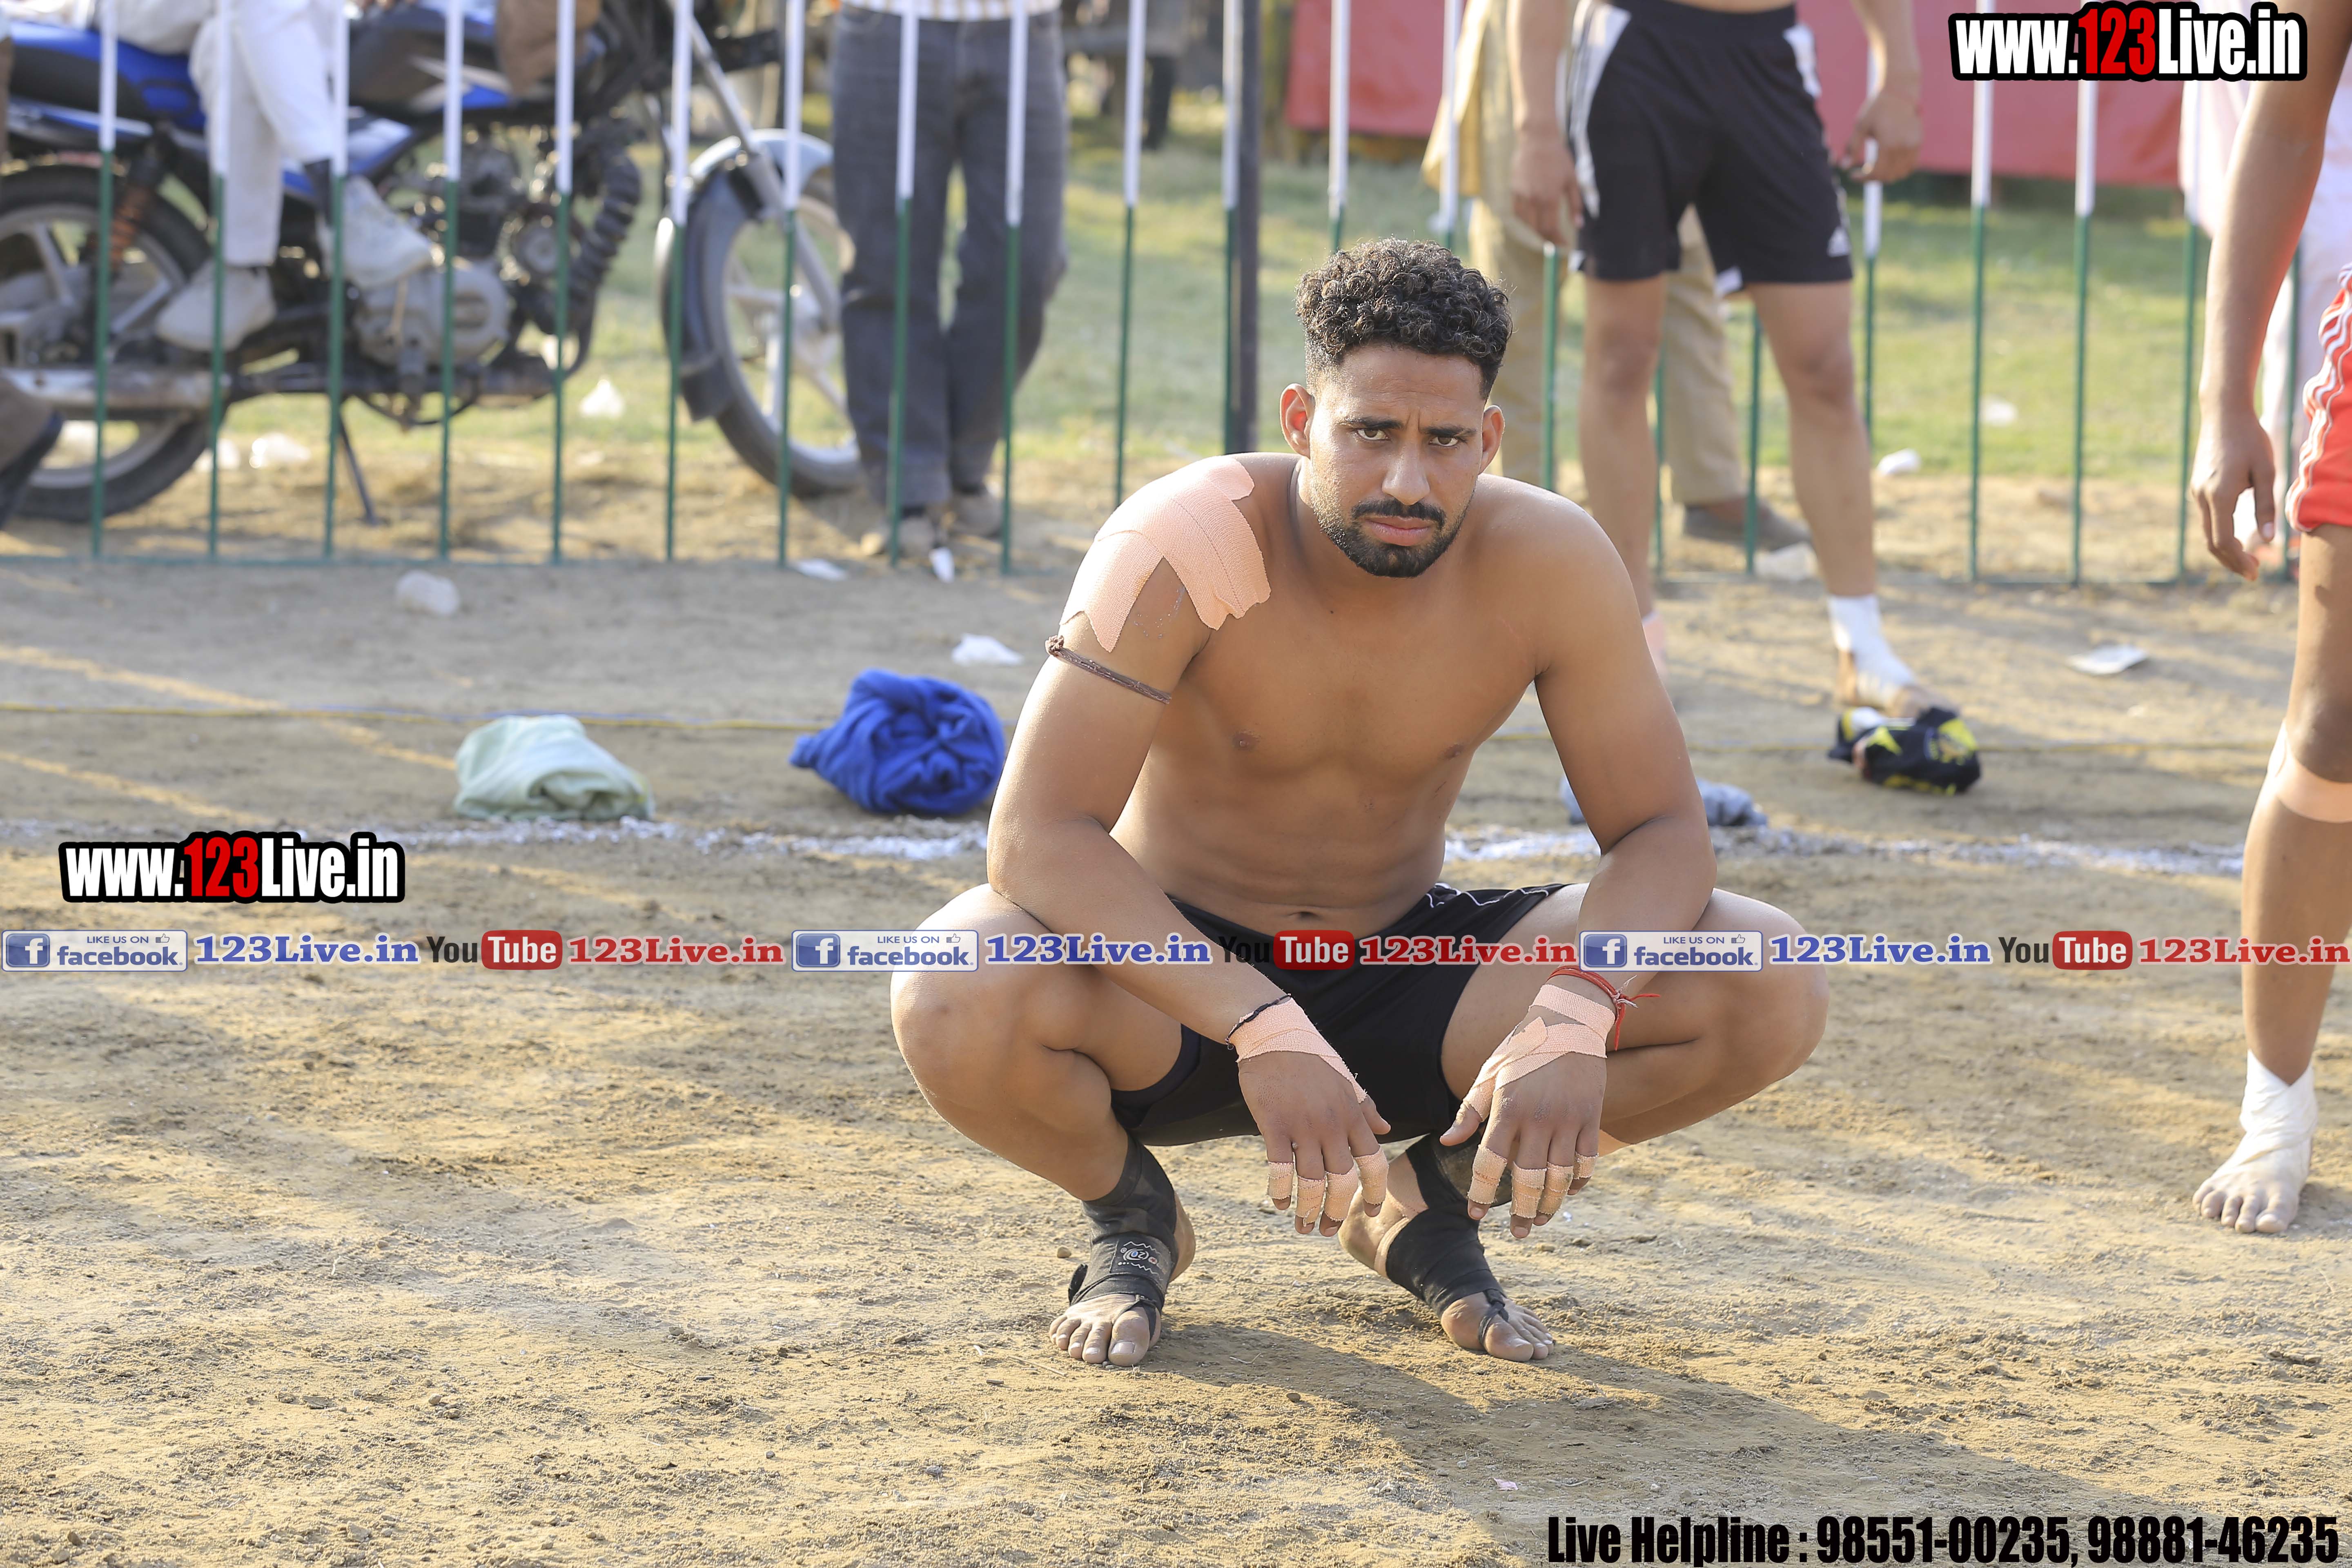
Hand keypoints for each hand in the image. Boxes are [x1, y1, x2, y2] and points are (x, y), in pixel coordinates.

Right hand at [1238, 1053, 1390, 1235]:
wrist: (1275, 1034)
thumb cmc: (1312, 1058)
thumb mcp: (1347, 1081)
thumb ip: (1366, 1107)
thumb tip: (1386, 1129)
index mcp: (1353, 1115)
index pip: (1374, 1163)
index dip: (1376, 1192)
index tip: (1373, 1213)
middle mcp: (1333, 1124)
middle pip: (1342, 1180)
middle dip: (1336, 1211)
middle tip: (1327, 1230)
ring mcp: (1303, 1125)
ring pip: (1311, 1181)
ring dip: (1307, 1209)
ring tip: (1302, 1225)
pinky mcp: (1274, 1124)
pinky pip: (1280, 1167)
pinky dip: (1280, 1190)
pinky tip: (1279, 1203)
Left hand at [1440, 1046, 1603, 1240]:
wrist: (1569, 1021)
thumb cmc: (1522, 1048)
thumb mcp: (1490, 1073)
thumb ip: (1469, 1111)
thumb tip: (1447, 1142)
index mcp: (1507, 1108)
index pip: (1490, 1162)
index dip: (1481, 1193)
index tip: (1475, 1215)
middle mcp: (1538, 1118)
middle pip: (1529, 1179)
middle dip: (1522, 1211)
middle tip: (1517, 1233)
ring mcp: (1569, 1119)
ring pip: (1561, 1177)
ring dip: (1551, 1204)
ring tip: (1540, 1220)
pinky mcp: (1592, 1117)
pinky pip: (1587, 1161)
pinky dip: (1578, 1182)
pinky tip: (1567, 1194)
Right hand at [1512, 134, 1579, 249]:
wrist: (1537, 139)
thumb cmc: (1558, 158)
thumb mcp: (1572, 180)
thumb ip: (1575, 204)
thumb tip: (1579, 225)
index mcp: (1549, 197)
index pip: (1551, 228)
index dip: (1558, 240)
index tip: (1565, 245)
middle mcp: (1533, 199)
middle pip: (1538, 229)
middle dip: (1548, 237)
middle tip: (1557, 239)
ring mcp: (1521, 195)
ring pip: (1527, 222)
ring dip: (1537, 229)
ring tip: (1546, 229)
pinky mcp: (1514, 190)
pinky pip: (1518, 212)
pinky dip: (1526, 219)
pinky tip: (1534, 218)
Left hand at [1842, 85, 1920, 183]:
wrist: (1899, 93)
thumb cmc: (1876, 109)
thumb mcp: (1860, 126)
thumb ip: (1852, 148)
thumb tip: (1843, 167)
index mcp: (1888, 144)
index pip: (1876, 173)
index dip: (1863, 179)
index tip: (1852, 176)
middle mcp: (1903, 147)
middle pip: (1888, 176)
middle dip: (1873, 178)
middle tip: (1863, 172)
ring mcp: (1913, 145)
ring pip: (1900, 173)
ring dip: (1887, 176)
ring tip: (1876, 168)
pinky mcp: (1918, 143)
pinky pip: (1911, 166)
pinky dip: (1900, 170)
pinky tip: (1889, 164)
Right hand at [2192, 396, 2278, 580]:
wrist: (2223, 414)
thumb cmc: (2250, 439)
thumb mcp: (2266, 472)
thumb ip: (2266, 506)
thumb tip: (2268, 540)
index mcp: (2219, 495)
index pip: (2223, 541)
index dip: (2238, 561)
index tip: (2255, 572)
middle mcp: (2202, 497)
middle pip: (2211, 542)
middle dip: (2231, 561)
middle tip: (2254, 572)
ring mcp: (2197, 492)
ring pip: (2208, 531)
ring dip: (2226, 549)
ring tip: (2249, 557)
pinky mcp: (2198, 487)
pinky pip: (2208, 518)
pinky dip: (2221, 532)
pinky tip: (2237, 534)